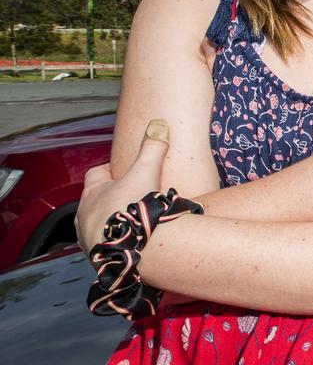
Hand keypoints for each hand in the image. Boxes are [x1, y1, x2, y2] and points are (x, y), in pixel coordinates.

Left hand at [75, 119, 171, 254]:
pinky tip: (130, 242)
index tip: (124, 170)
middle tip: (131, 196)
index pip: (95, 174)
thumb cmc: (134, 209)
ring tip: (130, 222)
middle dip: (110, 197)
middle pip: (94, 200)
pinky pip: (103, 246)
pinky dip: (114, 242)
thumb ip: (152, 148)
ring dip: (109, 222)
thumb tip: (159, 125)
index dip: (110, 170)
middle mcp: (84, 215)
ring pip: (95, 224)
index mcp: (93, 192)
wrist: (135, 249)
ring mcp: (87, 238)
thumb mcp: (147, 171)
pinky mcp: (97, 257)